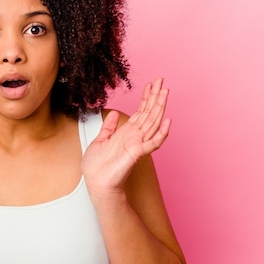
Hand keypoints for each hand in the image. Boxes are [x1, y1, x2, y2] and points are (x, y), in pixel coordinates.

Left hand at [82, 78, 170, 193]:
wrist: (96, 183)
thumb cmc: (97, 166)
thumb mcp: (100, 140)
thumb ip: (109, 127)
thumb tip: (115, 114)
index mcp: (127, 132)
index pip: (140, 111)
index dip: (146, 97)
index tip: (151, 83)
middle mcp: (135, 136)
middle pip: (149, 113)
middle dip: (155, 96)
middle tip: (162, 81)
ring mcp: (138, 144)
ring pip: (153, 122)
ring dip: (160, 107)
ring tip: (165, 92)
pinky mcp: (137, 153)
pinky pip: (153, 142)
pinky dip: (161, 132)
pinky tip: (168, 121)